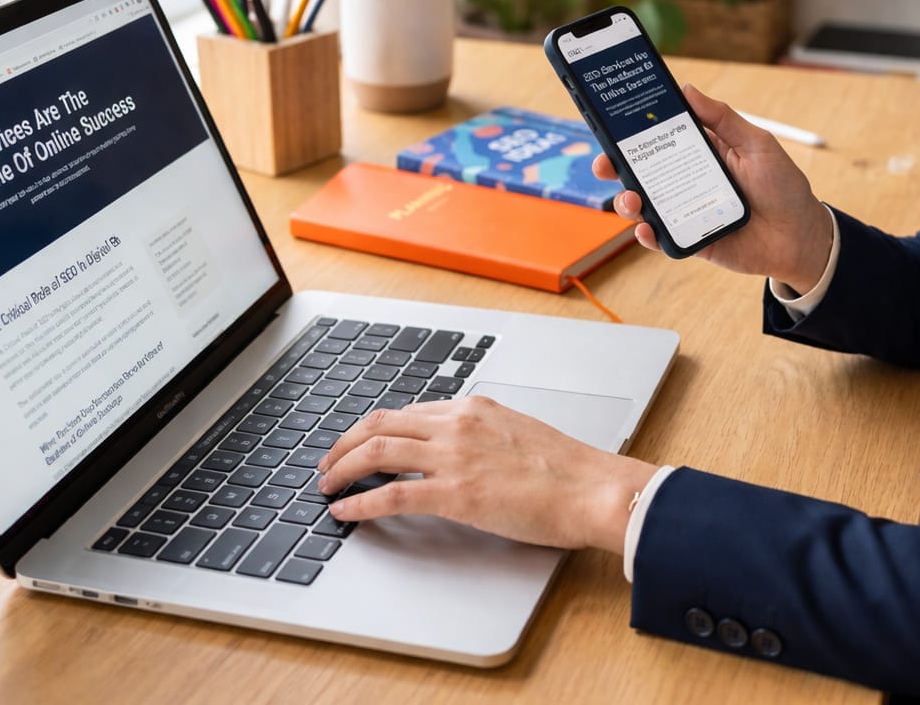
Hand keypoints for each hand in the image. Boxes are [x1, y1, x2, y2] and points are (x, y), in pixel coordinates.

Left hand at [316, 397, 659, 551]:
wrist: (594, 489)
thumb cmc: (568, 471)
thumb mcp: (519, 434)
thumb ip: (484, 436)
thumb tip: (462, 454)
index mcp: (474, 408)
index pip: (407, 412)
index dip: (372, 429)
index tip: (358, 444)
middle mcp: (458, 424)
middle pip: (379, 423)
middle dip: (344, 444)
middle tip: (327, 463)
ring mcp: (455, 456)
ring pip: (376, 452)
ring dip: (341, 469)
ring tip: (326, 486)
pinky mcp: (456, 493)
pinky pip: (392, 494)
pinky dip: (360, 502)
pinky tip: (346, 512)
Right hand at [594, 84, 832, 293]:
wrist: (801, 238)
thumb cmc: (783, 187)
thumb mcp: (757, 144)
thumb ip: (723, 119)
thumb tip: (688, 89)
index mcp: (702, 152)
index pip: (661, 137)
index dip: (634, 131)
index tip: (612, 123)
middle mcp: (689, 180)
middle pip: (643, 170)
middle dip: (617, 166)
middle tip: (604, 164)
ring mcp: (687, 210)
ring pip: (646, 204)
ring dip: (628, 201)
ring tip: (631, 199)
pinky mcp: (691, 239)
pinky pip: (662, 238)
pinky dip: (648, 235)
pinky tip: (647, 229)